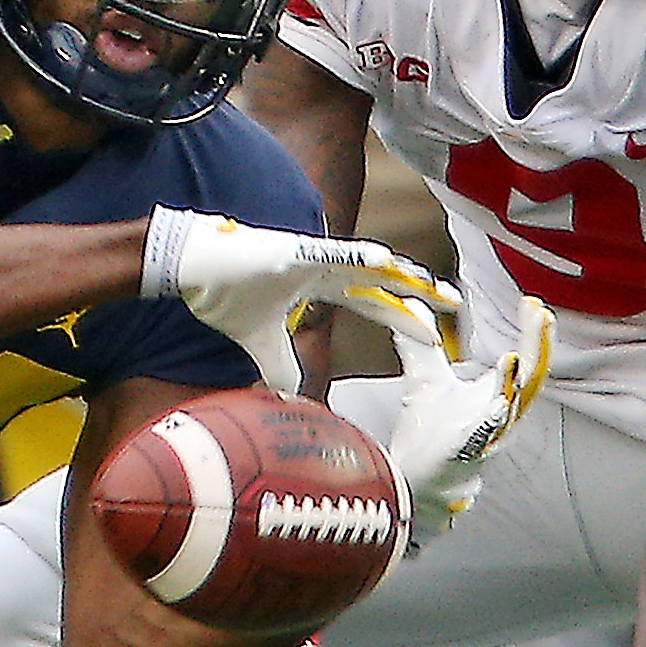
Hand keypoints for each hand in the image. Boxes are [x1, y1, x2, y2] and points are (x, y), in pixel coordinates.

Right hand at [141, 206, 458, 394]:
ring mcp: (310, 257)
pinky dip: (360, 258)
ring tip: (432, 283)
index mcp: (318, 285)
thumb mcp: (257, 340)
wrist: (190, 266)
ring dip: (401, 274)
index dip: (401, 316)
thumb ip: (278, 364)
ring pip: (366, 265)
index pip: (371, 302)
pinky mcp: (292, 251)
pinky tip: (387, 262)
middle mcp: (322, 268)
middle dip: (419, 293)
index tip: (434, 330)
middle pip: (381, 282)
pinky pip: (332, 254)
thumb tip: (291, 395)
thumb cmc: (222, 292)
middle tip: (456, 303)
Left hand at [378, 293, 551, 541]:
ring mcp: (487, 439)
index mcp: (497, 396)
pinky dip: (491, 420)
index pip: (526, 360)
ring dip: (516, 382)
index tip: (532, 303)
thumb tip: (411, 308)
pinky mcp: (466, 457)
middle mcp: (501, 417)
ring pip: (512, 409)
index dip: (534, 334)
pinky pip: (485, 438)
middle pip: (531, 379)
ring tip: (515, 355)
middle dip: (538, 348)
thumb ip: (421, 346)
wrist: (415, 484)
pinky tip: (496, 402)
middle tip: (539, 314)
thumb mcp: (424, 381)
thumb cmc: (427, 436)